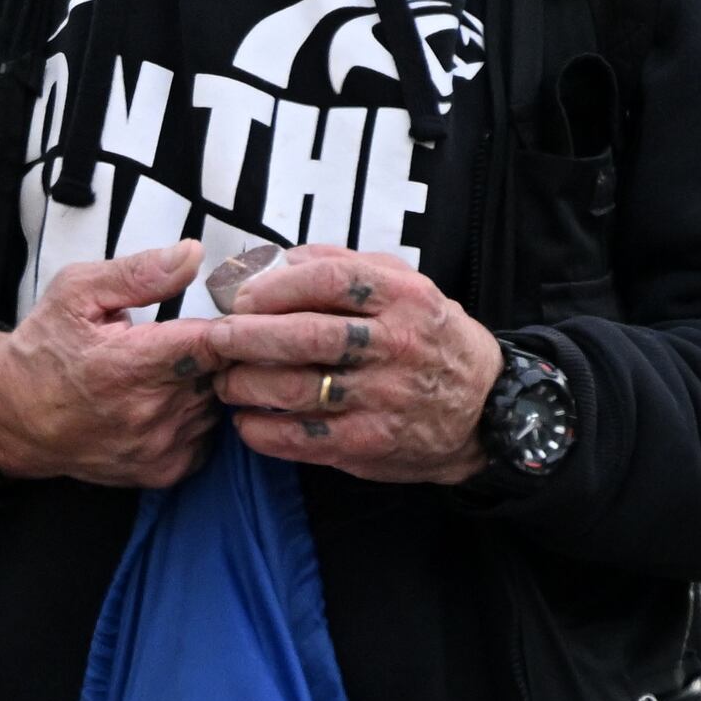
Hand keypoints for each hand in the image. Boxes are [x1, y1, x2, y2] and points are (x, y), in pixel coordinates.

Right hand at [0, 243, 218, 487]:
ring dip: (206, 385)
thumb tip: (192, 255)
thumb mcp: (77, 292)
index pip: (217, 344)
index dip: (232, 325)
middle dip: (216, 352)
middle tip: (186, 340)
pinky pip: (207, 437)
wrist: (11, 417)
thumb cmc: (43, 351)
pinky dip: (195, 418)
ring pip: (218, 405)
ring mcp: (158, 446)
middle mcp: (149, 412)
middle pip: (225, 374)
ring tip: (170, 371)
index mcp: (130, 364)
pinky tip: (167, 403)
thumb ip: (139, 273)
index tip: (227, 315)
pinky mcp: (162, 470)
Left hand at [196, 247, 504, 481]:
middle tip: (215, 338)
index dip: (275, 286)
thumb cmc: (428, 338)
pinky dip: (262, 431)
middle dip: (247, 336)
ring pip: (296, 388)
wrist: (485, 410)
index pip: (329, 280)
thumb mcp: (405, 286)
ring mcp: (383, 397)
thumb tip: (275, 258)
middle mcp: (396, 345)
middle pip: (306, 335)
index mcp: (403, 298)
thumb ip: (343, 265)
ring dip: (244, 384)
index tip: (240, 297)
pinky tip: (246, 422)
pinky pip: (302, 437)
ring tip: (223, 381)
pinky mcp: (370, 442)